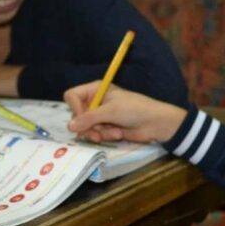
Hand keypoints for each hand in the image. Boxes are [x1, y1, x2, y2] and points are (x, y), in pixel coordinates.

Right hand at [64, 81, 186, 143]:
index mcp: (95, 89)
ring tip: (114, 133)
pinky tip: (118, 134)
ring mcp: (100, 115)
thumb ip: (88, 118)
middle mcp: (95, 101)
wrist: (155, 123)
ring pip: (85, 127)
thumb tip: (69, 127)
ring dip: (98, 133)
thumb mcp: (110, 111)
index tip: (82, 119)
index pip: (72, 96)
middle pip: (77, 115)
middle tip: (96, 134)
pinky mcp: (105, 127)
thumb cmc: (134, 109)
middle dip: (87, 126)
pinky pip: (95, 134)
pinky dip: (105, 136)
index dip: (74, 108)